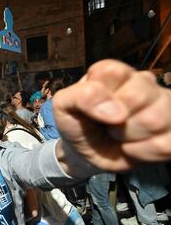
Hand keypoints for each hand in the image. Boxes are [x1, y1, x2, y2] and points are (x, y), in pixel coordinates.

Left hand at [54, 59, 170, 171]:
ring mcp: (163, 105)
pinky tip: (132, 148)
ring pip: (155, 119)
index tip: (91, 109)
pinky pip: (166, 144)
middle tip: (107, 125)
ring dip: (128, 137)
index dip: (99, 96)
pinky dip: (142, 152)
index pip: (113, 72)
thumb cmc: (78, 123)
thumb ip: (80, 97)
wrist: (85, 152)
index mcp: (113, 73)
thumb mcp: (64, 106)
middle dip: (114, 120)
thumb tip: (116, 111)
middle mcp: (142, 83)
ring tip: (119, 136)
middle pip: (139, 95)